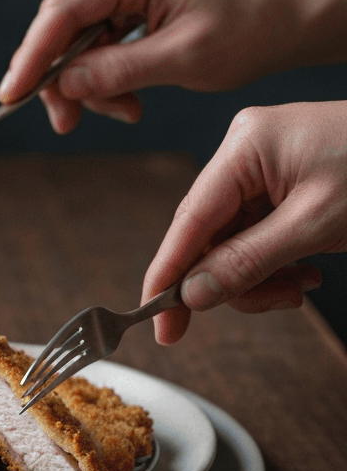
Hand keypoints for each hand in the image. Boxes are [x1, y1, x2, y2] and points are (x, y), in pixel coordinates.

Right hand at [0, 0, 344, 133]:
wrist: (280, 23)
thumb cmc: (243, 32)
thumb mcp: (182, 58)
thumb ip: (120, 71)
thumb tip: (65, 85)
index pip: (63, 12)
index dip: (32, 55)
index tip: (13, 94)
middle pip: (61, 29)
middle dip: (59, 80)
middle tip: (67, 124)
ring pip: (77, 46)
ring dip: (89, 89)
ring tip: (126, 114)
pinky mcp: (129, 13)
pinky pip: (98, 52)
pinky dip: (106, 84)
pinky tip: (130, 104)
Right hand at [142, 101, 346, 342]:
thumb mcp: (315, 225)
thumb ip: (248, 262)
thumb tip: (193, 294)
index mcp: (244, 147)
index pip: (188, 221)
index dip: (168, 276)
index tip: (156, 323)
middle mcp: (243, 154)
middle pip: (208, 238)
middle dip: (234, 281)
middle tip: (274, 303)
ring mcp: (261, 170)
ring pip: (232, 247)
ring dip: (261, 279)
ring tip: (302, 286)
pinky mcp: (279, 187)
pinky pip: (256, 239)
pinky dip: (276, 265)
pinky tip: (308, 269)